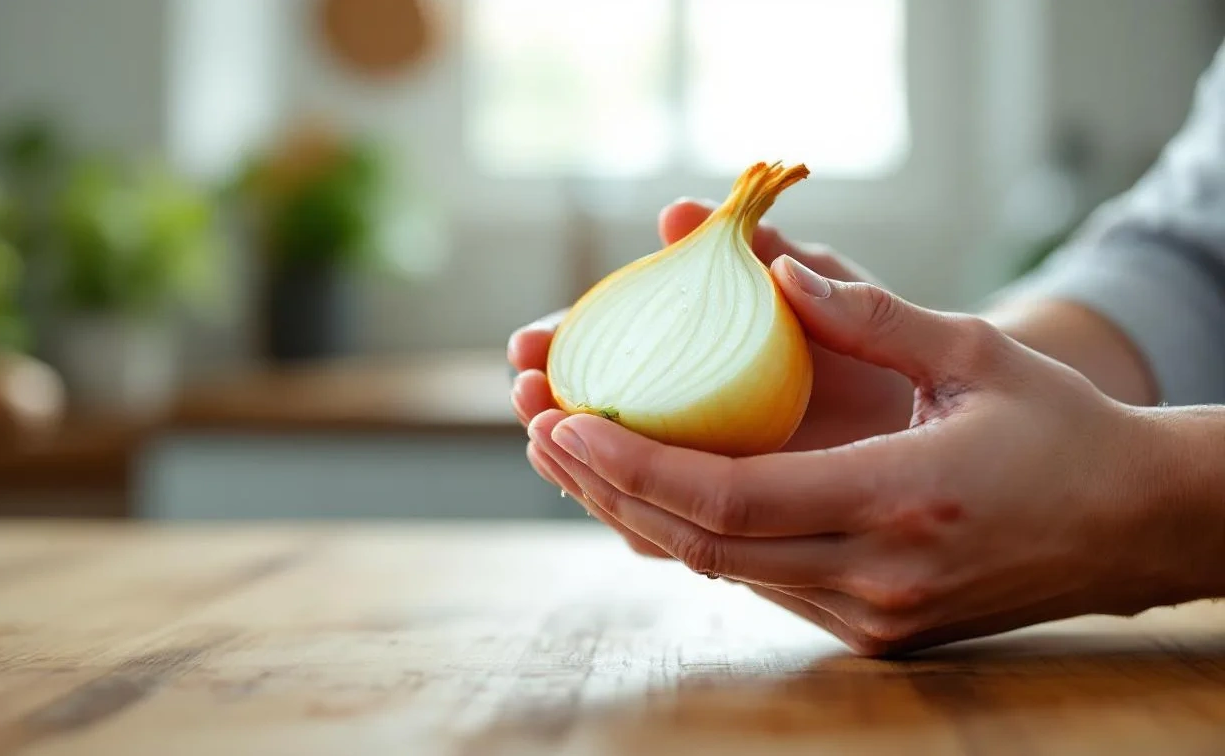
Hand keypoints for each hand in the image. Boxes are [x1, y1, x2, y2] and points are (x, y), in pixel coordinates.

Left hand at [529, 257, 1206, 655]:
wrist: (1130, 526)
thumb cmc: (1063, 431)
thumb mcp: (977, 355)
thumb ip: (871, 314)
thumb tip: (775, 273)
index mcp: (902, 502)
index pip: (732, 499)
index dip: (636, 466)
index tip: (567, 424)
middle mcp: (877, 575)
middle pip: (703, 547)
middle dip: (608, 491)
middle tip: (543, 430)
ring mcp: (872, 616)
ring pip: (721, 572)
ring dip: (638, 516)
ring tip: (572, 456)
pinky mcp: (873, 629)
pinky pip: (760, 581)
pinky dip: (697, 536)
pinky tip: (649, 491)